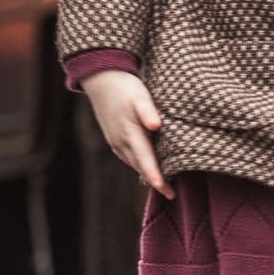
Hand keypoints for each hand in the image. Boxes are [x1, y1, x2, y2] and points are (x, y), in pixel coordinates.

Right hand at [82, 70, 175, 198]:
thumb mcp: (140, 96)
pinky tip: (149, 166)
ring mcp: (115, 142)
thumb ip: (148, 112)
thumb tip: (156, 126)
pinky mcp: (114, 139)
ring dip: (148, 174)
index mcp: (129, 133)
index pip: (146, 161)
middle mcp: (121, 142)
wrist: (101, 80)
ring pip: (134, 163)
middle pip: (140, 167)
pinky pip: (129, 157)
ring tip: (164, 186)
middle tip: (172, 194)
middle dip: (156, 181)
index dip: (156, 177)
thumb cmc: (125, 87)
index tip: (167, 191)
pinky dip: (140, 164)